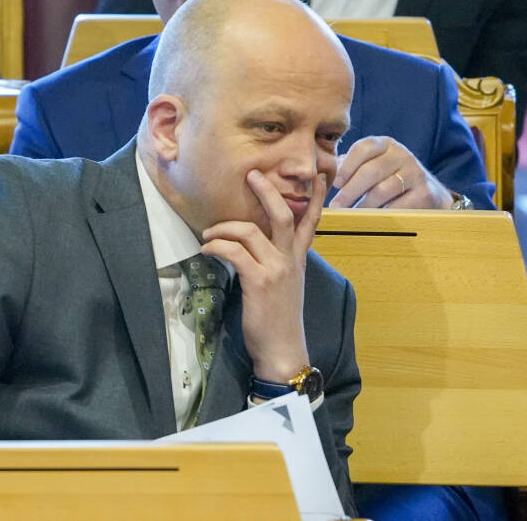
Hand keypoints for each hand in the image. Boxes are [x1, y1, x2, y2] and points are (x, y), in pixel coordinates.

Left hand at [199, 169, 324, 382]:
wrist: (283, 350)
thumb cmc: (278, 319)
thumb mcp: (284, 285)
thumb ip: (276, 262)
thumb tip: (253, 245)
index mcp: (298, 259)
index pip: (311, 222)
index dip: (316, 198)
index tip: (319, 175)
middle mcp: (291, 259)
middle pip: (284, 214)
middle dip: (267, 191)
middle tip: (252, 175)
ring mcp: (276, 269)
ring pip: (251, 231)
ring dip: (224, 227)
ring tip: (208, 233)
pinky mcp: (259, 280)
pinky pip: (234, 251)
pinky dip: (217, 246)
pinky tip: (207, 249)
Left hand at [328, 136, 452, 209]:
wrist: (427, 193)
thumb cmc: (388, 179)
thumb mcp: (371, 166)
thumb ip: (348, 166)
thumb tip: (318, 173)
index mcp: (385, 144)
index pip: (363, 148)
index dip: (347, 166)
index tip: (335, 183)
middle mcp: (401, 154)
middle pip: (371, 171)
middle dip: (350, 191)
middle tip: (336, 206)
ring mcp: (415, 173)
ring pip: (383, 190)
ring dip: (363, 205)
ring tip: (351, 216)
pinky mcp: (425, 193)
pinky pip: (398, 206)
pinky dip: (382, 214)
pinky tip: (371, 221)